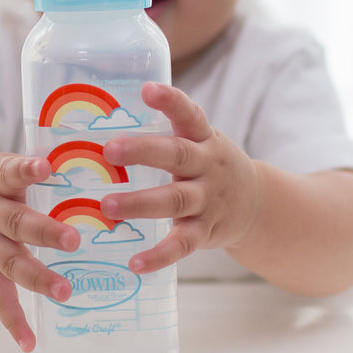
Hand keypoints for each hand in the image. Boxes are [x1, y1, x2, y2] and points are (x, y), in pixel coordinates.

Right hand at [0, 154, 80, 350]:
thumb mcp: (2, 167)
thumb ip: (35, 170)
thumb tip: (97, 158)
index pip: (9, 173)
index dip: (26, 170)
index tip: (45, 166)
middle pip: (17, 223)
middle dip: (45, 233)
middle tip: (74, 240)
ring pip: (10, 264)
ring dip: (37, 279)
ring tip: (64, 292)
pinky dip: (13, 322)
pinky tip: (29, 342)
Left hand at [100, 82, 259, 273]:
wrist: (256, 204)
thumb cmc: (209, 166)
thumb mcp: (199, 142)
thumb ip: (162, 135)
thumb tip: (96, 122)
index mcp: (203, 138)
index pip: (190, 114)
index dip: (171, 101)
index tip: (148, 89)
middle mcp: (208, 166)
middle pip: (177, 155)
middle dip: (143, 152)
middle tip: (108, 149)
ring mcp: (208, 200)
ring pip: (175, 200)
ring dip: (139, 203)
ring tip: (106, 206)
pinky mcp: (206, 232)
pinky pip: (183, 245)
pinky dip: (160, 256)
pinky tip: (135, 263)